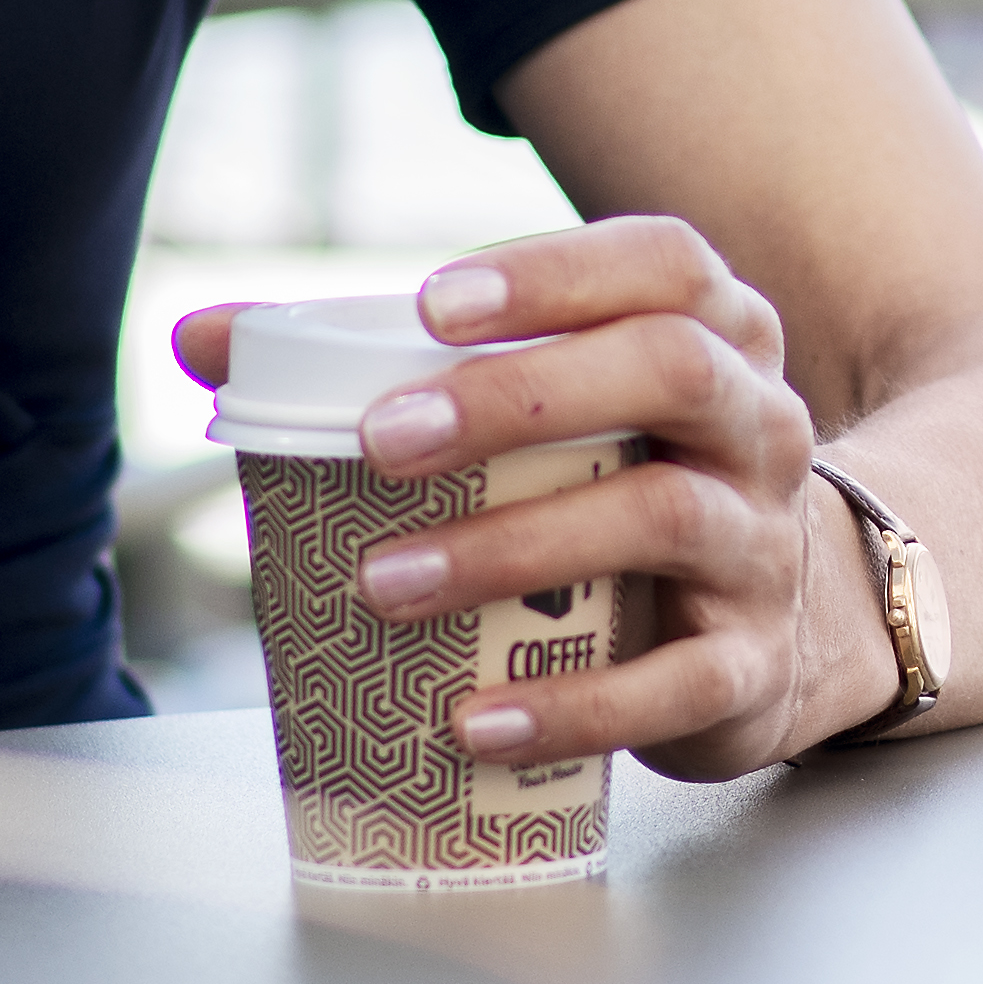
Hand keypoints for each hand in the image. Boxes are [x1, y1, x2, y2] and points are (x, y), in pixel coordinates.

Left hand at [165, 216, 874, 783]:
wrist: (780, 628)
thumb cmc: (623, 485)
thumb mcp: (544, 413)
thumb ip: (381, 365)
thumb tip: (203, 337)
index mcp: (712, 333)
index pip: (658, 266)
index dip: (551, 273)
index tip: (429, 304)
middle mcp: (756, 423)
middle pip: (668, 371)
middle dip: (519, 397)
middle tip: (384, 442)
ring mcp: (763, 545)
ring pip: (665, 519)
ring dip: (513, 548)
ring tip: (387, 582)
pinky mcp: (751, 665)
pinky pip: (679, 681)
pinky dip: (573, 707)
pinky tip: (475, 718)